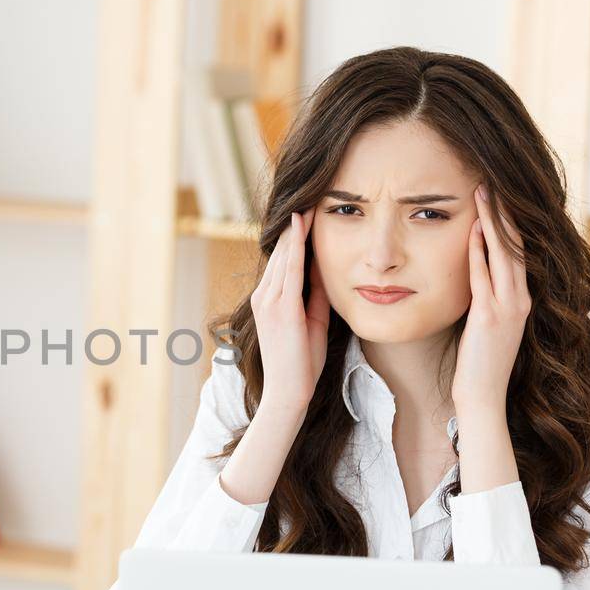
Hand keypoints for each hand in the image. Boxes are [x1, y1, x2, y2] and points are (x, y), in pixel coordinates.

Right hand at [250, 207, 330, 417]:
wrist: (288, 392)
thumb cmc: (302, 362)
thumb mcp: (313, 321)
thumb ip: (315, 295)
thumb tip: (325, 269)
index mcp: (269, 300)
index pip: (284, 260)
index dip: (296, 236)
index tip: (309, 214)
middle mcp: (264, 296)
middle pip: (282, 253)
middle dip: (295, 226)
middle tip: (310, 197)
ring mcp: (268, 301)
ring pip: (284, 256)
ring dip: (296, 229)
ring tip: (308, 203)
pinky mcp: (279, 307)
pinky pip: (289, 269)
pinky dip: (296, 245)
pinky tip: (302, 226)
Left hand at [452, 184, 530, 412]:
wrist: (483, 395)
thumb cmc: (480, 361)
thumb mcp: (489, 322)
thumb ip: (488, 297)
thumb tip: (476, 271)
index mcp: (522, 299)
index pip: (519, 252)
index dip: (510, 223)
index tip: (498, 197)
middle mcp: (520, 300)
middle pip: (515, 246)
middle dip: (503, 213)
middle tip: (492, 183)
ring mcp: (508, 308)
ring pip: (504, 256)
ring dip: (492, 224)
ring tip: (483, 195)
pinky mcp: (489, 318)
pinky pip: (483, 279)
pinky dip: (479, 254)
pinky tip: (473, 232)